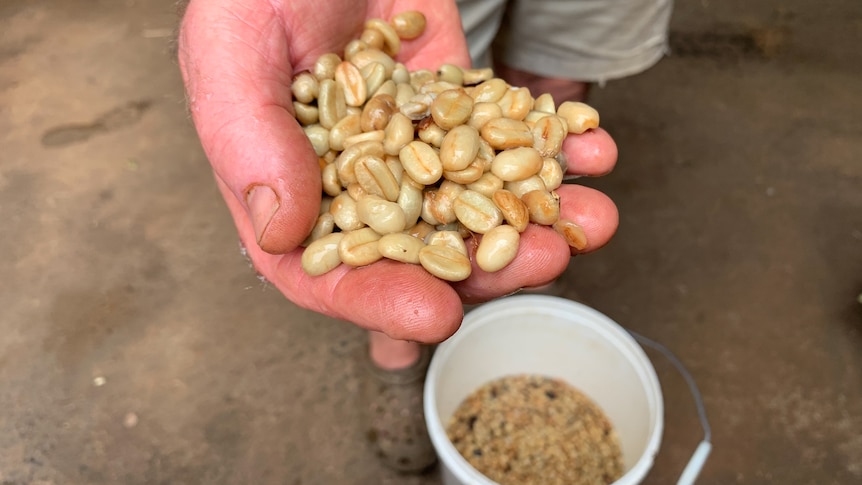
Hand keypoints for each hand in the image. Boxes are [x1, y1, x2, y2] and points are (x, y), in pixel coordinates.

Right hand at [178, 0, 618, 342]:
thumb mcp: (232, 48)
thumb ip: (246, 138)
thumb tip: (280, 230)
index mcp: (287, 183)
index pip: (326, 269)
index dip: (376, 302)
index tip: (436, 316)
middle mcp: (352, 177)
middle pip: (418, 248)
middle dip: (485, 264)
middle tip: (544, 259)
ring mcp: (411, 141)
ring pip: (473, 201)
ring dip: (537, 216)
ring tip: (592, 219)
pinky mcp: (454, 103)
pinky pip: (505, 134)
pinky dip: (554, 146)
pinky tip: (593, 150)